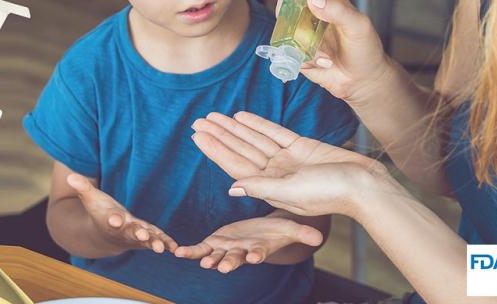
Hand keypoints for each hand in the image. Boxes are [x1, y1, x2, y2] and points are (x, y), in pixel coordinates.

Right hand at [67, 173, 177, 253]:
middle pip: (129, 233)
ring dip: (153, 243)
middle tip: (143, 236)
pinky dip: (166, 244)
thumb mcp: (90, 198)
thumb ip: (82, 188)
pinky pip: (158, 240)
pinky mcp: (148, 236)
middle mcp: (123, 231)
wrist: (105, 235)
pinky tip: (175, 248)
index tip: (115, 219)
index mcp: (109, 221)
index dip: (113, 219)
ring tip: (161, 248)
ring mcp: (136, 236)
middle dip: (136, 234)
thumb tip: (70, 175)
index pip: (110, 220)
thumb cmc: (99, 213)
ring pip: (145, 241)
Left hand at [173, 216, 322, 272]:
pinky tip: (178, 252)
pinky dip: (189, 252)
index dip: (257, 255)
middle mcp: (242, 253)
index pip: (259, 253)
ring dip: (209, 260)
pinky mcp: (214, 244)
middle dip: (230, 263)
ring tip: (202, 263)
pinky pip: (200, 250)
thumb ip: (301, 233)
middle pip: (236, 259)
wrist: (262, 231)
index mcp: (259, 249)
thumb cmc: (277, 230)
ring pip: (216, 257)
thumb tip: (319, 237)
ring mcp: (227, 250)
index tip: (255, 257)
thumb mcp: (290, 228)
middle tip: (226, 268)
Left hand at [192, 111, 389, 216]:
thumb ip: (262, 188)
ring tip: (214, 115)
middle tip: (198, 120)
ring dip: (234, 127)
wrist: (366, 186)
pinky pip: (274, 133)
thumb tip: (232, 189)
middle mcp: (275, 172)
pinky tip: (241, 116)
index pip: (235, 164)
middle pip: (240, 149)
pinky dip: (258, 124)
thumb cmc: (332, 194)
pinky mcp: (302, 147)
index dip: (216, 150)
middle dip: (219, 135)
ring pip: (254, 139)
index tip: (197, 136)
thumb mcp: (293, 193)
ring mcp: (288, 159)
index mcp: (270, 186)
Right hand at [275, 0, 391, 105]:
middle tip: (311, 39)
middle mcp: (310, 15)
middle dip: (294, 27)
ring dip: (305, 48)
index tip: (293, 8)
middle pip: (285, 11)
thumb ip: (338, 11)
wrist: (363, 81)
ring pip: (286, 35)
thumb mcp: (358, 26)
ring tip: (327, 57)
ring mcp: (302, 35)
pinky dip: (305, 61)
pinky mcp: (297, 53)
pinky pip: (289, 54)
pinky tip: (324, 64)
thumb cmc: (365, 50)